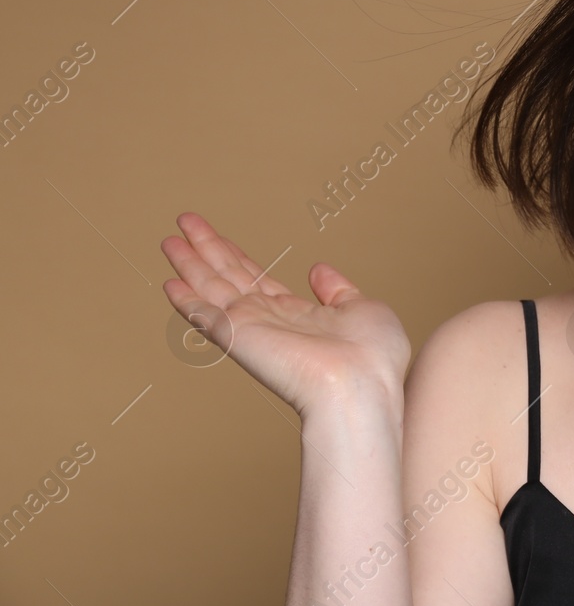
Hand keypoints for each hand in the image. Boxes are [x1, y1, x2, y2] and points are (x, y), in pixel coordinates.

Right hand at [159, 212, 411, 416]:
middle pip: (229, 276)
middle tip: (185, 220)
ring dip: (189, 262)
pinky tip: (170, 281)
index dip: (236, 256)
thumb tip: (318, 270)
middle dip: (206, 248)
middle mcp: (269, 320)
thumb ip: (337, 289)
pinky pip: (205, 313)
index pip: (257, 279)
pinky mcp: (236, 334)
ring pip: (212, 287)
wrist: (361, 384)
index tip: (217, 238)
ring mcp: (251, 327)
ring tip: (169, 239)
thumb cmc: (372, 356)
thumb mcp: (361, 308)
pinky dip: (186, 298)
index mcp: (297, 314)